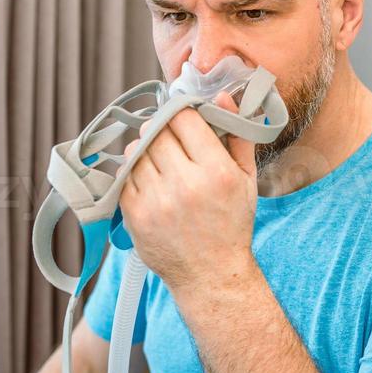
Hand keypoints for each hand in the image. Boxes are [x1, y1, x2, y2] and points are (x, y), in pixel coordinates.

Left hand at [118, 91, 257, 291]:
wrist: (211, 275)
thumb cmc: (231, 225)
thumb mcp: (246, 180)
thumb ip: (237, 135)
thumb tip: (224, 96)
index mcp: (216, 172)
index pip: (184, 118)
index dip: (182, 112)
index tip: (184, 118)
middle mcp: (184, 185)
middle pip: (156, 130)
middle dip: (163, 129)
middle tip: (171, 138)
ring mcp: (156, 201)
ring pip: (137, 150)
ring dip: (146, 148)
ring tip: (162, 161)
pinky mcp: (135, 216)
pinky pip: (125, 176)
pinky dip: (134, 171)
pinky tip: (150, 180)